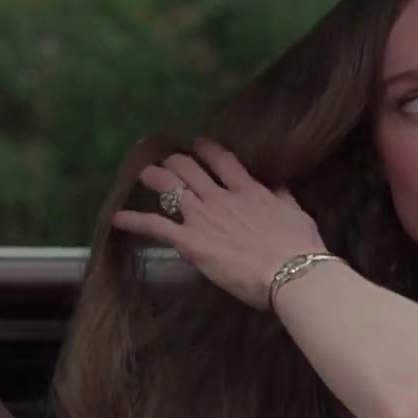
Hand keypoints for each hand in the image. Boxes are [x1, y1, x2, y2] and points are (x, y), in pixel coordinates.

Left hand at [111, 138, 326, 309]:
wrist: (290, 272)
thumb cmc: (299, 247)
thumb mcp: (296, 213)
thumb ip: (282, 196)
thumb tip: (278, 184)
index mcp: (248, 189)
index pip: (222, 159)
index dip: (207, 149)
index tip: (199, 144)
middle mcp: (220, 197)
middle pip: (189, 168)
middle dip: (174, 162)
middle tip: (166, 162)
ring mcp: (203, 217)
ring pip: (169, 187)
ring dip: (154, 179)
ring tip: (142, 175)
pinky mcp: (190, 241)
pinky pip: (155, 226)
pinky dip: (133, 220)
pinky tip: (117, 218)